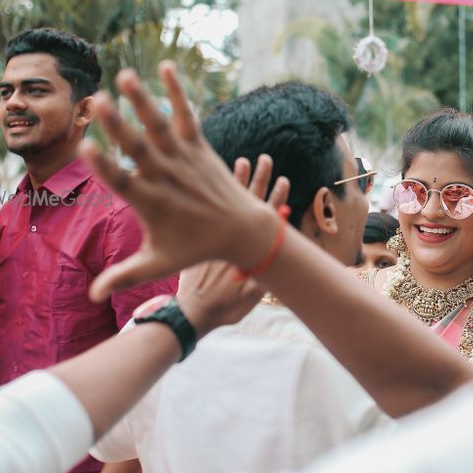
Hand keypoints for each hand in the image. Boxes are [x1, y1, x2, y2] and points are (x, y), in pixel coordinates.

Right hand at [82, 63, 279, 301]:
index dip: (104, 167)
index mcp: (151, 203)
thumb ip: (125, 276)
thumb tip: (91, 297)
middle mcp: (167, 177)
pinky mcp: (199, 148)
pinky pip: (187, 117)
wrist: (243, 230)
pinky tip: (166, 68)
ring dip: (143, 100)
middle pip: (138, 148)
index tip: (86, 149)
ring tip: (126, 75)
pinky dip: (177, 93)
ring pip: (160, 127)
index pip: (123, 183)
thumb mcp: (160, 263)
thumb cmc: (196, 247)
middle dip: (119, 125)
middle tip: (100, 101)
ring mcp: (184, 160)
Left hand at [177, 155, 289, 333]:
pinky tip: (216, 179)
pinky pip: (206, 209)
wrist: (189, 312)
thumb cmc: (221, 308)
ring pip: (227, 201)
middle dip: (259, 180)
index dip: (275, 198)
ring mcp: (214, 235)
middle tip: (265, 159)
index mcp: (244, 248)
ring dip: (237, 180)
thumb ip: (261, 277)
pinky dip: (213, 193)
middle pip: (247, 202)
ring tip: (243, 160)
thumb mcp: (248, 298)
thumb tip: (280, 256)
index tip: (284, 180)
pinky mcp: (199, 237)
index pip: (264, 216)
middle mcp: (230, 236)